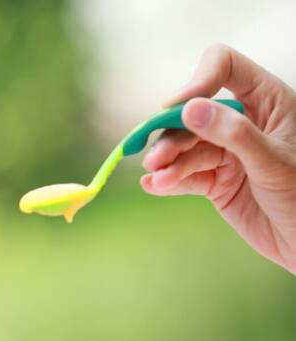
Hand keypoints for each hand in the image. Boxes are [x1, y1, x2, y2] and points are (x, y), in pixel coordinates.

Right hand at [140, 44, 295, 274]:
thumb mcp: (273, 162)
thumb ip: (233, 134)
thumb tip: (189, 109)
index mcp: (268, 102)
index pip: (225, 68)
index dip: (198, 81)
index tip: (175, 107)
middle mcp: (244, 122)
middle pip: (194, 114)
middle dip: (172, 134)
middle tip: (154, 158)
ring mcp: (228, 152)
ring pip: (186, 147)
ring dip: (168, 161)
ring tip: (156, 177)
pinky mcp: (217, 182)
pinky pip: (187, 176)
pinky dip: (169, 180)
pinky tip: (154, 185)